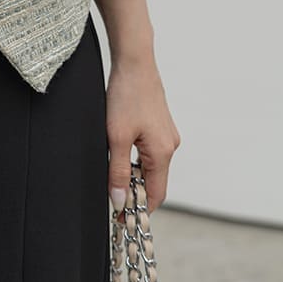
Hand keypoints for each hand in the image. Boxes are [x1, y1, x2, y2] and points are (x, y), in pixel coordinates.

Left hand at [106, 53, 181, 222]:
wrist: (135, 62)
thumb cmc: (125, 96)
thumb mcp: (116, 137)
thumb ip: (117, 171)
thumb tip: (119, 201)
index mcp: (162, 153)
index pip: (156, 195)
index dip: (138, 210)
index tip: (119, 219)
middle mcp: (170, 146)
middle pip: (154, 182)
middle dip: (135, 195)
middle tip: (112, 202)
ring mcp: (167, 135)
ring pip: (150, 167)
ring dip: (134, 178)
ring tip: (113, 181)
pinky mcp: (160, 126)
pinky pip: (150, 153)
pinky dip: (136, 162)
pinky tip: (119, 157)